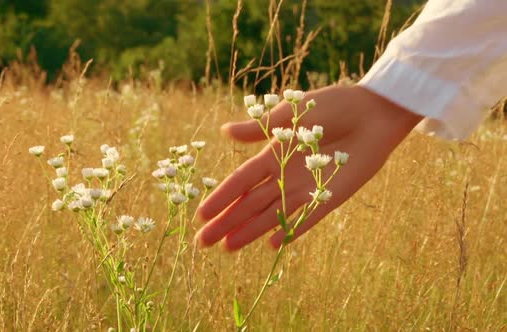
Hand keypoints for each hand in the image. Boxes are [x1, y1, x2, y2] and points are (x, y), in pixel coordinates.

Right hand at [195, 85, 422, 250]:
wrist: (373, 112)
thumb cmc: (332, 107)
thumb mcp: (289, 115)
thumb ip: (259, 129)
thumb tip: (224, 131)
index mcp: (273, 154)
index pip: (240, 181)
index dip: (221, 198)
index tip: (200, 215)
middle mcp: (285, 175)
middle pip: (250, 204)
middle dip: (227, 223)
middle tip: (203, 243)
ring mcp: (305, 188)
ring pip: (271, 214)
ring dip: (250, 231)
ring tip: (228, 248)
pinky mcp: (329, 197)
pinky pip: (306, 218)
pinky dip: (290, 231)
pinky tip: (272, 245)